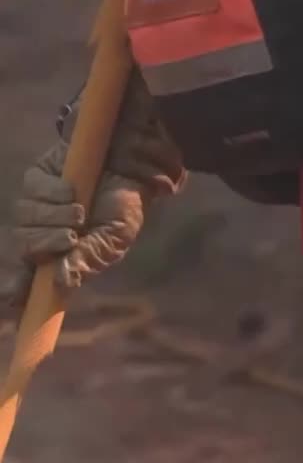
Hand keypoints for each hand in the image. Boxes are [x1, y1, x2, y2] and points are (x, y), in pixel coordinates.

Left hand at [7, 77, 184, 312]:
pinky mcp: (36, 178)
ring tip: (79, 209)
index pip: (32, 275)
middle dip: (48, 243)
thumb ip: (91, 258)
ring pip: (26, 220)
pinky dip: (53, 193)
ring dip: (54, 216)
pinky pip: (32, 192)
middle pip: (26, 247)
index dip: (19, 288)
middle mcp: (45, 230)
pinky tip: (72, 189)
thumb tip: (63, 282)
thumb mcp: (116, 236)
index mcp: (63, 251)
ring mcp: (36, 205)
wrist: (131, 160)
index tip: (10, 301)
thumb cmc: (127, 202)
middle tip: (72, 236)